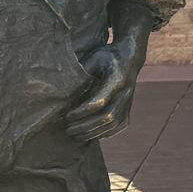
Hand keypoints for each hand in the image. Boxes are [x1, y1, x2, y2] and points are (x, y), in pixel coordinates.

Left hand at [64, 27, 148, 143]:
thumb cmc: (106, 56)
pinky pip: (118, 126)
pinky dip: (104, 133)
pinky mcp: (129, 109)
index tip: (67, 115)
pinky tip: (90, 134)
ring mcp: (129, 102)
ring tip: (76, 134)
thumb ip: (81, 73)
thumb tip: (62, 90)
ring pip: (113, 124)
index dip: (82, 112)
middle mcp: (126, 92)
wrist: (130, 58)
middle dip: (85, 126)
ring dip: (93, 132)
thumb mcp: (93, 58)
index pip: (99, 101)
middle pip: (107, 117)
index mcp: (116, 78)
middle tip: (68, 129)